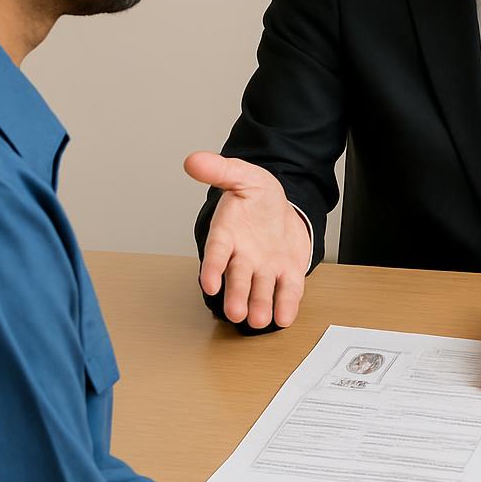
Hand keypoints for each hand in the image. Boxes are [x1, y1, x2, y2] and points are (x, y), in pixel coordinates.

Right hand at [186, 152, 312, 329]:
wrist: (282, 209)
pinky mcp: (287, 275)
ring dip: (259, 305)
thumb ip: (221, 170)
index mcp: (228, 234)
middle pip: (237, 279)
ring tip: (258, 320)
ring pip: (260, 290)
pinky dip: (285, 305)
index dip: (212, 268)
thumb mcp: (244, 176)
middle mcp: (243, 257)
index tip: (209, 284)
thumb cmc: (258, 197)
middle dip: (236, 296)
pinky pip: (286, 292)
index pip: (217, 252)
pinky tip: (285, 317)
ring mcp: (265, 268)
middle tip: (235, 313)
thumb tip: (193, 160)